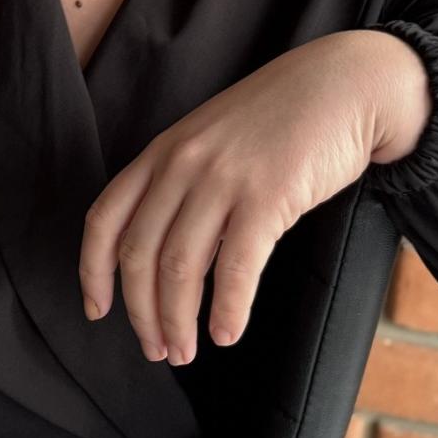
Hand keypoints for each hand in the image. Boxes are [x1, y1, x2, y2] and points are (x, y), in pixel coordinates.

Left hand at [78, 29, 428, 364]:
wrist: (345, 85)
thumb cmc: (283, 119)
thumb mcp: (213, 140)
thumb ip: (185, 187)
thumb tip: (171, 259)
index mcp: (162, 151)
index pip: (104, 219)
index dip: (92, 272)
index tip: (97, 311)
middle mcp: (182, 164)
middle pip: (138, 255)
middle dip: (141, 313)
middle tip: (157, 349)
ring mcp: (222, 179)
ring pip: (179, 268)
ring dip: (179, 322)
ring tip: (187, 351)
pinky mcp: (267, 196)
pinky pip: (235, 268)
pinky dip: (228, 310)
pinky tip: (228, 333)